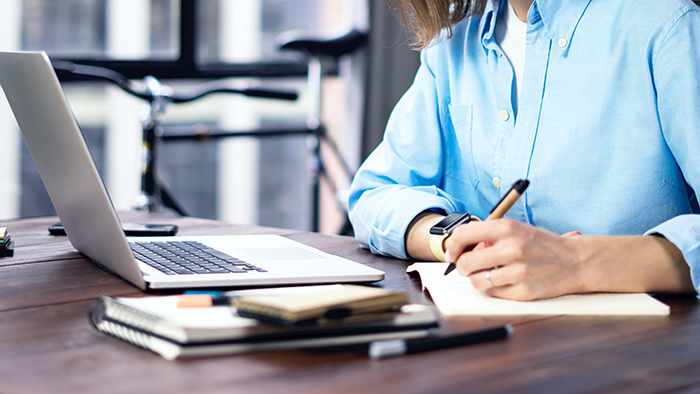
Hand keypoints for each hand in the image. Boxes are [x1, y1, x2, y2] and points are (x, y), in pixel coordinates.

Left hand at [444, 219, 693, 299]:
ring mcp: (518, 271)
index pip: (462, 235)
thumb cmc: (540, 245)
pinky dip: (495, 289)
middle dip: (463, 267)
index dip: (452, 246)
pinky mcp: (524, 292)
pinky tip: (506, 282)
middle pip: (465, 263)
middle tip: (470, 266)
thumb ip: (488, 236)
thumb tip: (460, 248)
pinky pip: (494, 293)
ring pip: (476, 281)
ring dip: (477, 280)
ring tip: (488, 274)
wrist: (575, 261)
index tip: (452, 253)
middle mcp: (512, 248)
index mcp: (507, 228)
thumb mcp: (515, 230)